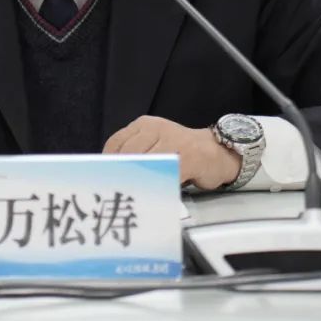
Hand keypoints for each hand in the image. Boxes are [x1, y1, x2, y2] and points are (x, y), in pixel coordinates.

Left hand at [103, 115, 240, 190]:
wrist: (217, 152)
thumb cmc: (182, 153)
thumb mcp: (155, 145)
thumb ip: (136, 154)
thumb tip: (111, 176)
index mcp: (144, 125)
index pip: (116, 142)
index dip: (107, 162)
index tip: (103, 179)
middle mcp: (156, 128)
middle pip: (128, 153)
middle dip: (121, 173)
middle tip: (115, 192)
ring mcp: (172, 140)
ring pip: (146, 162)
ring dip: (138, 181)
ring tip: (132, 196)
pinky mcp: (187, 155)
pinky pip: (166, 172)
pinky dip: (159, 185)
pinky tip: (155, 194)